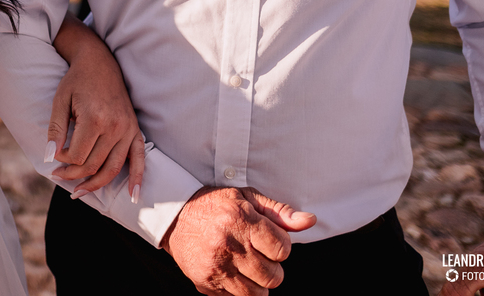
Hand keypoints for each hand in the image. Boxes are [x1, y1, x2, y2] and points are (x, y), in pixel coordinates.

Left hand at [48, 16, 144, 197]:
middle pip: (93, 165)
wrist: (100, 63)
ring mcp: (127, 129)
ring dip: (95, 184)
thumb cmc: (76, 81)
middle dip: (73, 174)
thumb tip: (49, 158)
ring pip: (112, 168)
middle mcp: (114, 126)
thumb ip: (55, 129)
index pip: (76, 155)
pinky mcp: (135, 130)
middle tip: (58, 175)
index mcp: (94, 118)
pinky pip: (139, 159)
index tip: (54, 155)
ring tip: (78, 192)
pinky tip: (133, 197)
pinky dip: (137, 180)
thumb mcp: (60, 101)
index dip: (62, 160)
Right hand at [161, 186, 316, 295]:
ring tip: (247, 265)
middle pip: (274, 277)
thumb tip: (310, 221)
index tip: (268, 239)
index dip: (280, 246)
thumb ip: (279, 212)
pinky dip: (240, 289)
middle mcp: (229, 245)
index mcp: (241, 220)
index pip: (283, 249)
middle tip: (257, 254)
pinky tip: (232, 272)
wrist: (173, 216)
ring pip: (258, 294)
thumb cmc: (215, 205)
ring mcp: (217, 267)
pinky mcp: (206, 282)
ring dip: (258, 282)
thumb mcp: (246, 198)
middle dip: (272, 267)